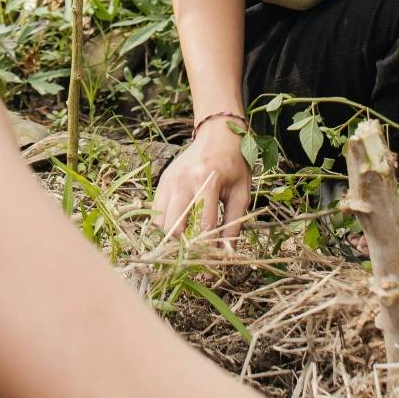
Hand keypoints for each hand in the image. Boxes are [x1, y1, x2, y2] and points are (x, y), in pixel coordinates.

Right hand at [151, 119, 252, 246]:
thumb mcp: (241, 193)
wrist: (218, 134)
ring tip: (188, 242)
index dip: (208, 248)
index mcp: (206, 180)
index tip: (213, 263)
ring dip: (173, 237)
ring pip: (161, 222)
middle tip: (197, 255)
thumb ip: (234, 224)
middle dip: (185, 247)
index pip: (203, 225)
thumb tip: (227, 253)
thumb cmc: (234, 164)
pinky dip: (166, 224)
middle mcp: (183, 180)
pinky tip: (180, 226)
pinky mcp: (163, 181)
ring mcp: (169, 180)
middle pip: (175, 227)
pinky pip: (157, 211)